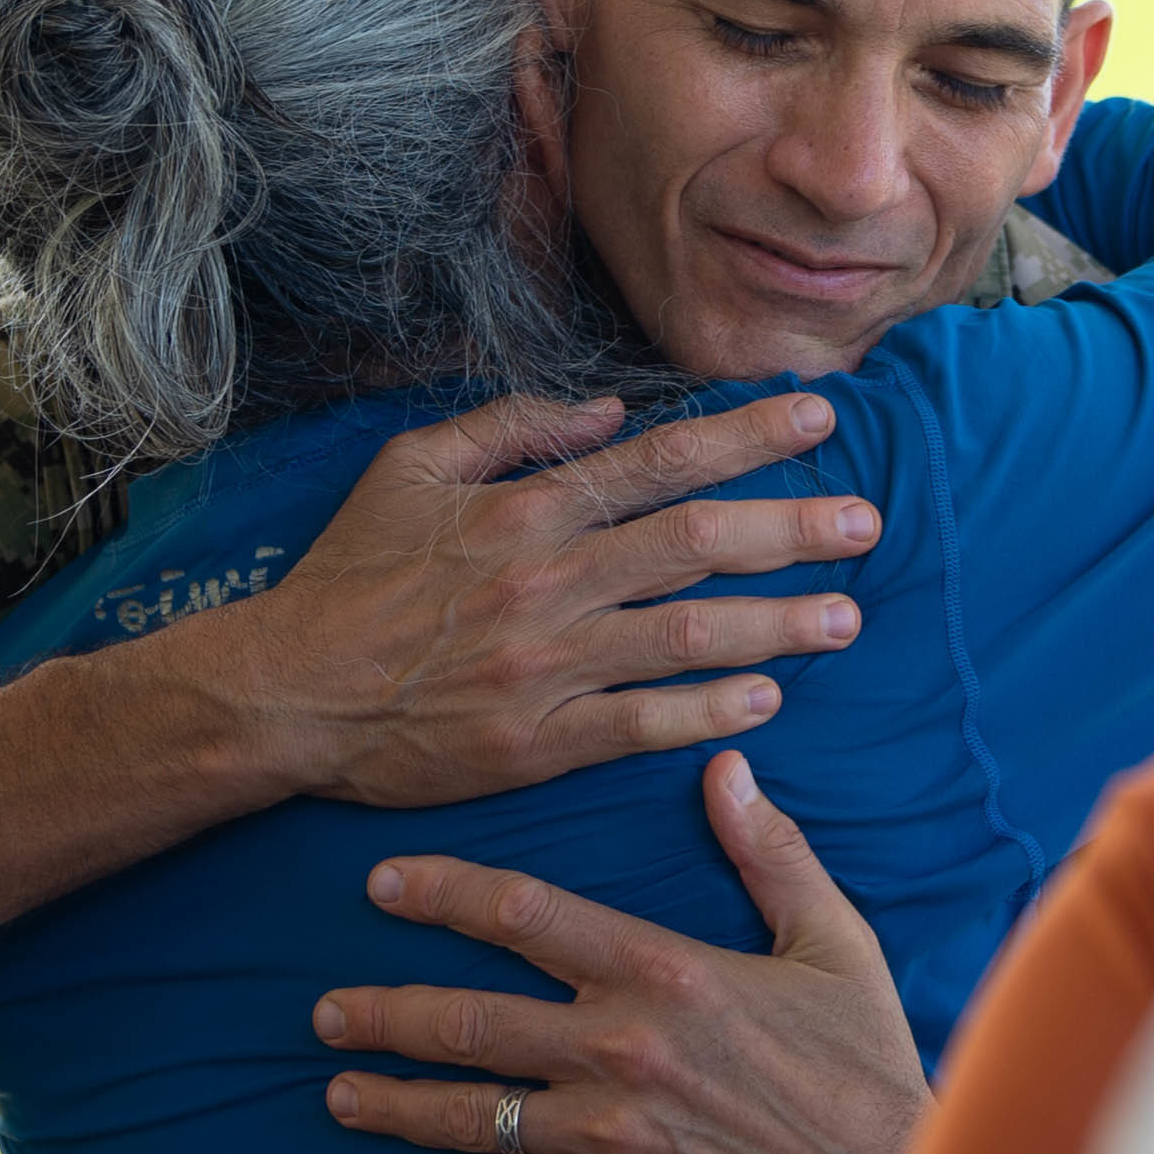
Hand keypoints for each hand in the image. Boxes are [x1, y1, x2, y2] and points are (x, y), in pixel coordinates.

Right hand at [230, 393, 879, 809]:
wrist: (285, 692)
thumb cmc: (345, 577)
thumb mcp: (407, 468)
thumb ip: (508, 427)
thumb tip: (608, 410)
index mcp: (522, 510)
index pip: (659, 461)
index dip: (747, 438)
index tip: (821, 419)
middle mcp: (547, 582)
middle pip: (696, 543)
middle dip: (793, 530)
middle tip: (867, 525)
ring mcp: (546, 666)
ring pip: (687, 636)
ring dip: (776, 625)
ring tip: (845, 619)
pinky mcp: (535, 743)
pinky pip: (641, 725)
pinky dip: (708, 712)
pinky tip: (765, 700)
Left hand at [313, 751, 931, 1153]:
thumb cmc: (868, 1062)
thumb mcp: (831, 939)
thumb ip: (768, 851)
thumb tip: (726, 767)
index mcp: (664, 972)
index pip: (526, 915)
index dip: (443, 893)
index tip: (383, 883)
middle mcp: (620, 1051)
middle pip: (471, 1021)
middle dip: (386, 1011)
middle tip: (325, 1009)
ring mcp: (610, 1139)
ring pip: (473, 1117)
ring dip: (395, 1106)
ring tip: (339, 1093)